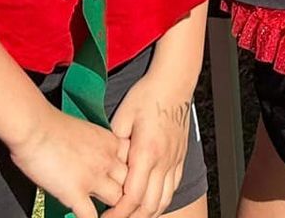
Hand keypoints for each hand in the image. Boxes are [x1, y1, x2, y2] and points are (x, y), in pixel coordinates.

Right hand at [8, 104, 129, 217]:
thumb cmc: (51, 125)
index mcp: (111, 142)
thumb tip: (92, 161)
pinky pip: (90, 215)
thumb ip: (94, 148)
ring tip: (106, 216)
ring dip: (113, 211)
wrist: (34, 126)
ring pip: (118, 201)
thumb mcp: (85, 132)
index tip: (127, 184)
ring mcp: (93, 176)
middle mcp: (108, 159)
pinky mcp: (75, 192)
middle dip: (126, 195)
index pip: (135, 163)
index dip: (132, 176)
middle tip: (120, 205)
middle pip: (131, 182)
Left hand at [101, 73, 194, 217]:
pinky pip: (173, 187)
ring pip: (164, 200)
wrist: (175, 81)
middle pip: (149, 205)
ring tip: (130, 216)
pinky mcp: (180, 156)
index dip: (118, 213)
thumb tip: (105, 164)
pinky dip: (161, 201)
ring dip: (146, 214)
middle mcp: (163, 160)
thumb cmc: (148, 95)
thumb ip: (114, 145)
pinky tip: (149, 203)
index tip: (104, 217)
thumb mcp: (122, 117)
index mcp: (146, 152)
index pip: (132, 196)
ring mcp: (174, 159)